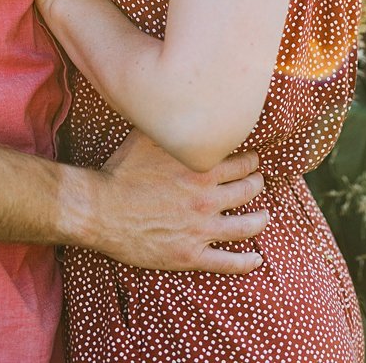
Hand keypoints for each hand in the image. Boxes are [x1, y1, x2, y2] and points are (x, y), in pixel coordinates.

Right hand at [96, 130, 268, 272]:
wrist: (101, 209)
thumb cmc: (123, 170)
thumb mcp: (148, 135)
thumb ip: (173, 124)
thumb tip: (183, 103)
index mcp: (201, 167)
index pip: (242, 161)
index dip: (250, 160)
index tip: (252, 159)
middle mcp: (207, 197)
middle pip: (248, 189)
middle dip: (257, 184)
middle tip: (258, 182)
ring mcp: (201, 228)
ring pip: (246, 225)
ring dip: (260, 220)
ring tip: (265, 216)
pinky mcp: (190, 254)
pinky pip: (228, 262)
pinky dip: (246, 262)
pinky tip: (256, 259)